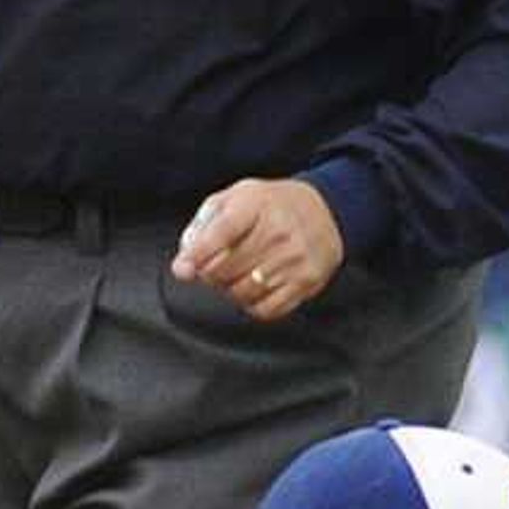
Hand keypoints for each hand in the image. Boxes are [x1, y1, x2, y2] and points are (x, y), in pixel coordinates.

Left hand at [171, 176, 345, 323]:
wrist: (325, 209)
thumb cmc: (271, 205)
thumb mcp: (234, 199)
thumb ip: (203, 225)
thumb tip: (184, 262)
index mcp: (255, 204)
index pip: (219, 234)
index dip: (196, 255)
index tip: (183, 269)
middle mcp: (278, 231)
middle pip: (226, 270)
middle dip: (211, 274)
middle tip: (215, 268)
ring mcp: (295, 258)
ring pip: (244, 293)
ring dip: (231, 291)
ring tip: (236, 278)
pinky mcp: (308, 280)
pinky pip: (268, 309)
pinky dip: (253, 305)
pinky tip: (254, 290)